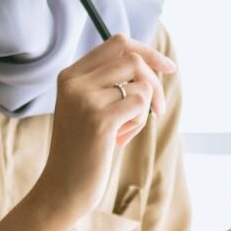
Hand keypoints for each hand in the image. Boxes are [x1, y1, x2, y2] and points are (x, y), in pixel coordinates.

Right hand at [36, 33, 175, 216]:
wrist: (62, 187)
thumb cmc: (83, 148)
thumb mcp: (88, 107)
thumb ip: (108, 82)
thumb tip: (150, 62)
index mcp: (69, 75)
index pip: (117, 43)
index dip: (147, 52)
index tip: (168, 68)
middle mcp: (74, 82)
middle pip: (133, 59)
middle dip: (154, 82)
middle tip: (157, 109)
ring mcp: (85, 99)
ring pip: (140, 84)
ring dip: (143, 108)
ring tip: (125, 129)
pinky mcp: (99, 120)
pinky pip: (140, 105)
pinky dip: (139, 122)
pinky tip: (120, 139)